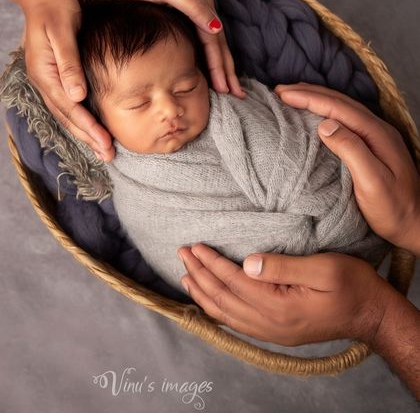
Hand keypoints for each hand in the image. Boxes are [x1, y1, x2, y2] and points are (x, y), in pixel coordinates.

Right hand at [20, 0, 113, 160]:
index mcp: (46, 74)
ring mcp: (49, 81)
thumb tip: (77, 96)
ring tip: (103, 149)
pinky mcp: (57, 77)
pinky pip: (69, 105)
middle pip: (69, 117)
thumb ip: (69, 64)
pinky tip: (93, 126)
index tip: (106, 144)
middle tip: (109, 156)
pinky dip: (82, 119)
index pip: (70, 109)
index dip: (89, 128)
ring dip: (86, 133)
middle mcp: (45, 82)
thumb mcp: (63, 32)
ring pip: (68, 114)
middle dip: (89, 138)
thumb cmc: (55, 8)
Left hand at [104, 0, 245, 99]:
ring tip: (227, 87)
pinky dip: (210, 56)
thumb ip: (193, 7)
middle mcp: (204, 6)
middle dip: (227, 70)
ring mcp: (196, 10)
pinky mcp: (186, 14)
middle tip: (236, 95)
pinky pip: (203, 40)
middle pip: (220, 44)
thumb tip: (217, 29)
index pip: (215, 41)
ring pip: (214, 43)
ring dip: (222, 66)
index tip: (225, 88)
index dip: (220, 65)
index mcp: (203, 2)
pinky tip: (211, 69)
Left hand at [177, 243, 393, 345]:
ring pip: (225, 314)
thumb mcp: (323, 269)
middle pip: (223, 298)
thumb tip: (247, 262)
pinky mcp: (275, 333)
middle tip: (182, 253)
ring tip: (185, 276)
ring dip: (203, 293)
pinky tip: (209, 300)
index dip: (211, 263)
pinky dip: (216, 310)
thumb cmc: (351, 285)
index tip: (195, 246)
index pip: (233, 281)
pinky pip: (236, 323)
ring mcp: (271, 332)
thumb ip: (283, 267)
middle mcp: (269, 324)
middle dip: (199, 275)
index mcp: (278, 305)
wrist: (369, 314)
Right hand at [274, 82, 419, 254]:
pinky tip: (315, 114)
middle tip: (279, 90)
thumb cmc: (394, 209)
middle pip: (339, 101)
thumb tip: (325, 124)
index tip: (282, 94)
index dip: (309, 98)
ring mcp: (376, 136)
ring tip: (292, 95)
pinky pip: (345, 119)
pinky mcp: (372, 145)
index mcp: (376, 134)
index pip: (338, 108)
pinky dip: (325, 110)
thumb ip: (351, 150)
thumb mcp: (373, 183)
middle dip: (308, 93)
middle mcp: (377, 129)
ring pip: (342, 107)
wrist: (417, 225)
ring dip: (316, 98)